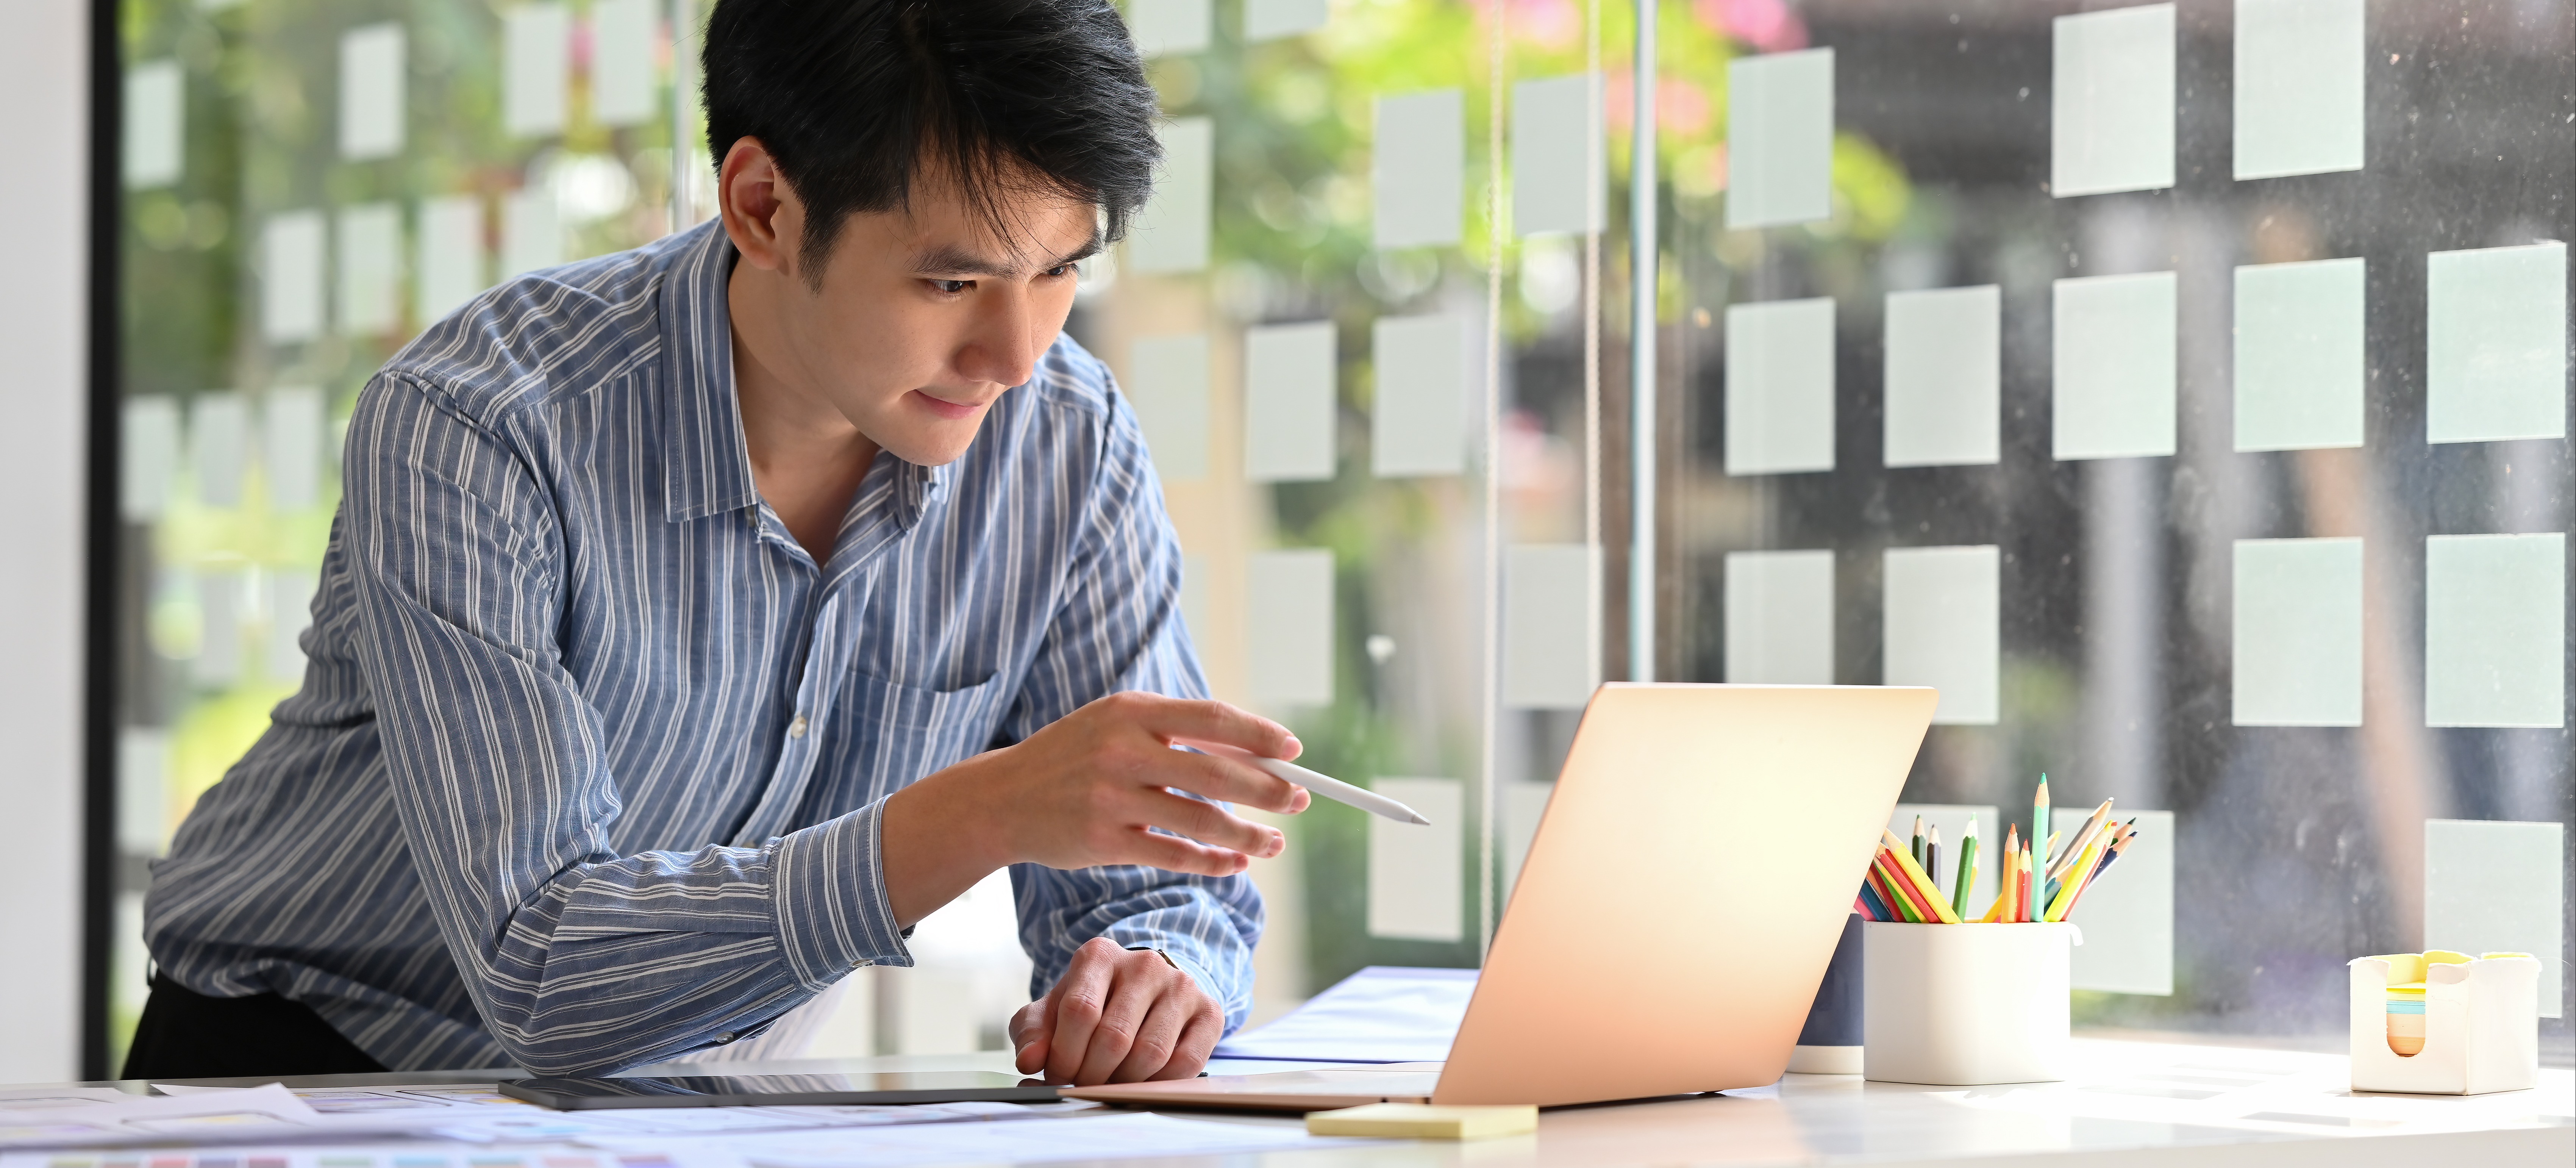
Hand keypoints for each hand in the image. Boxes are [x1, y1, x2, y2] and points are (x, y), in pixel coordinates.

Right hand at [880, 692, 1312, 925]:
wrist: (1003, 798)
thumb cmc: (1075, 757)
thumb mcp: (1117, 725)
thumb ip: (1177, 733)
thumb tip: (1252, 750)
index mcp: (1132, 710)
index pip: (1213, 718)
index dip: (1260, 735)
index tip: (1294, 751)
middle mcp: (1123, 750)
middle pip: (1217, 772)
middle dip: (1269, 790)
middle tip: (1300, 801)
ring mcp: (1111, 798)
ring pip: (1202, 821)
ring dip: (1248, 836)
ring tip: (1274, 843)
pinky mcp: (1103, 841)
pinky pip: (1175, 855)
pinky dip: (1212, 863)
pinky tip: (1234, 865)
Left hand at [1010, 938, 1222, 1083]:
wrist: (1146, 989)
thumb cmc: (1093, 1003)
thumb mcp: (1054, 1010)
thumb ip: (1032, 1032)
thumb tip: (1029, 1061)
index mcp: (1099, 955)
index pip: (1080, 1011)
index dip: (1064, 1055)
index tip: (1057, 1075)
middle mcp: (1145, 964)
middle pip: (1114, 1038)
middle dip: (1091, 1074)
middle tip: (1083, 1084)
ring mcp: (1181, 986)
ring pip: (1150, 1053)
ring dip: (1124, 1081)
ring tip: (1110, 1081)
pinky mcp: (1209, 1011)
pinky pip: (1186, 1062)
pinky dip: (1160, 1083)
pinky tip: (1143, 1080)